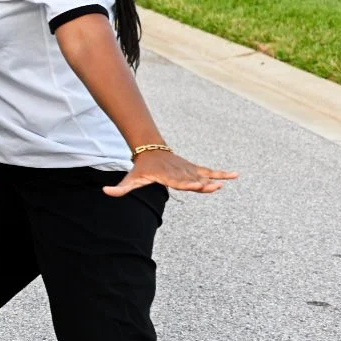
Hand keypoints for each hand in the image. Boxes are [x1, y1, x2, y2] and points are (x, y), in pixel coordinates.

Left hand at [104, 150, 236, 195]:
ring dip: (216, 177)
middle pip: (194, 180)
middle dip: (204, 184)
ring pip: (204, 174)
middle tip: (216, 186)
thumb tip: (105, 192)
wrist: (149, 149)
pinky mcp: (193, 168)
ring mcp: (188, 170)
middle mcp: (180, 173)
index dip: (188, 184)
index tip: (198, 185)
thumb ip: (120, 188)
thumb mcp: (131, 179)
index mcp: (168, 177)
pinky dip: (221, 173)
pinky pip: (209, 171)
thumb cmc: (141, 168)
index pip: (179, 182)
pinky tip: (236, 175)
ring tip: (231, 179)